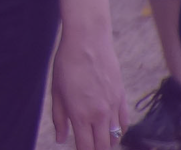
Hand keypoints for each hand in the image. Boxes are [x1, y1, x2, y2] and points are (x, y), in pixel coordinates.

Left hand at [50, 24, 127, 149]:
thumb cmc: (67, 63)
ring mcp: (113, 107)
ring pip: (115, 137)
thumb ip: (59, 118)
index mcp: (80, 114)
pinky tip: (110, 130)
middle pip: (102, 146)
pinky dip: (118, 131)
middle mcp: (100, 115)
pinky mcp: (122, 98)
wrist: (88, 41)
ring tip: (97, 141)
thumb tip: (61, 139)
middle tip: (87, 146)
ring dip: (106, 142)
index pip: (85, 147)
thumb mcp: (56, 91)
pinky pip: (124, 123)